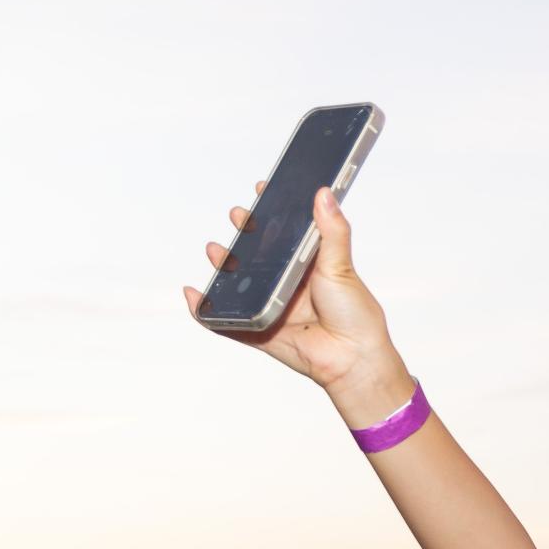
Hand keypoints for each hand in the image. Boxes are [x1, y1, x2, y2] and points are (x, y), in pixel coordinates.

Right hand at [184, 182, 416, 414]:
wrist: (353, 358)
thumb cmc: (355, 313)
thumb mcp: (342, 265)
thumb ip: (332, 230)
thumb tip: (324, 193)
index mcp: (308, 266)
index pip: (285, 234)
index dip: (272, 213)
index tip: (263, 189)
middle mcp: (288, 285)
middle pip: (258, 256)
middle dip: (244, 235)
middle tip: (239, 216)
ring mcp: (272, 308)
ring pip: (239, 285)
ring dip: (223, 267)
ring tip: (214, 250)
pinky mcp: (260, 332)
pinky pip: (227, 322)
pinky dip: (206, 311)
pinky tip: (193, 295)